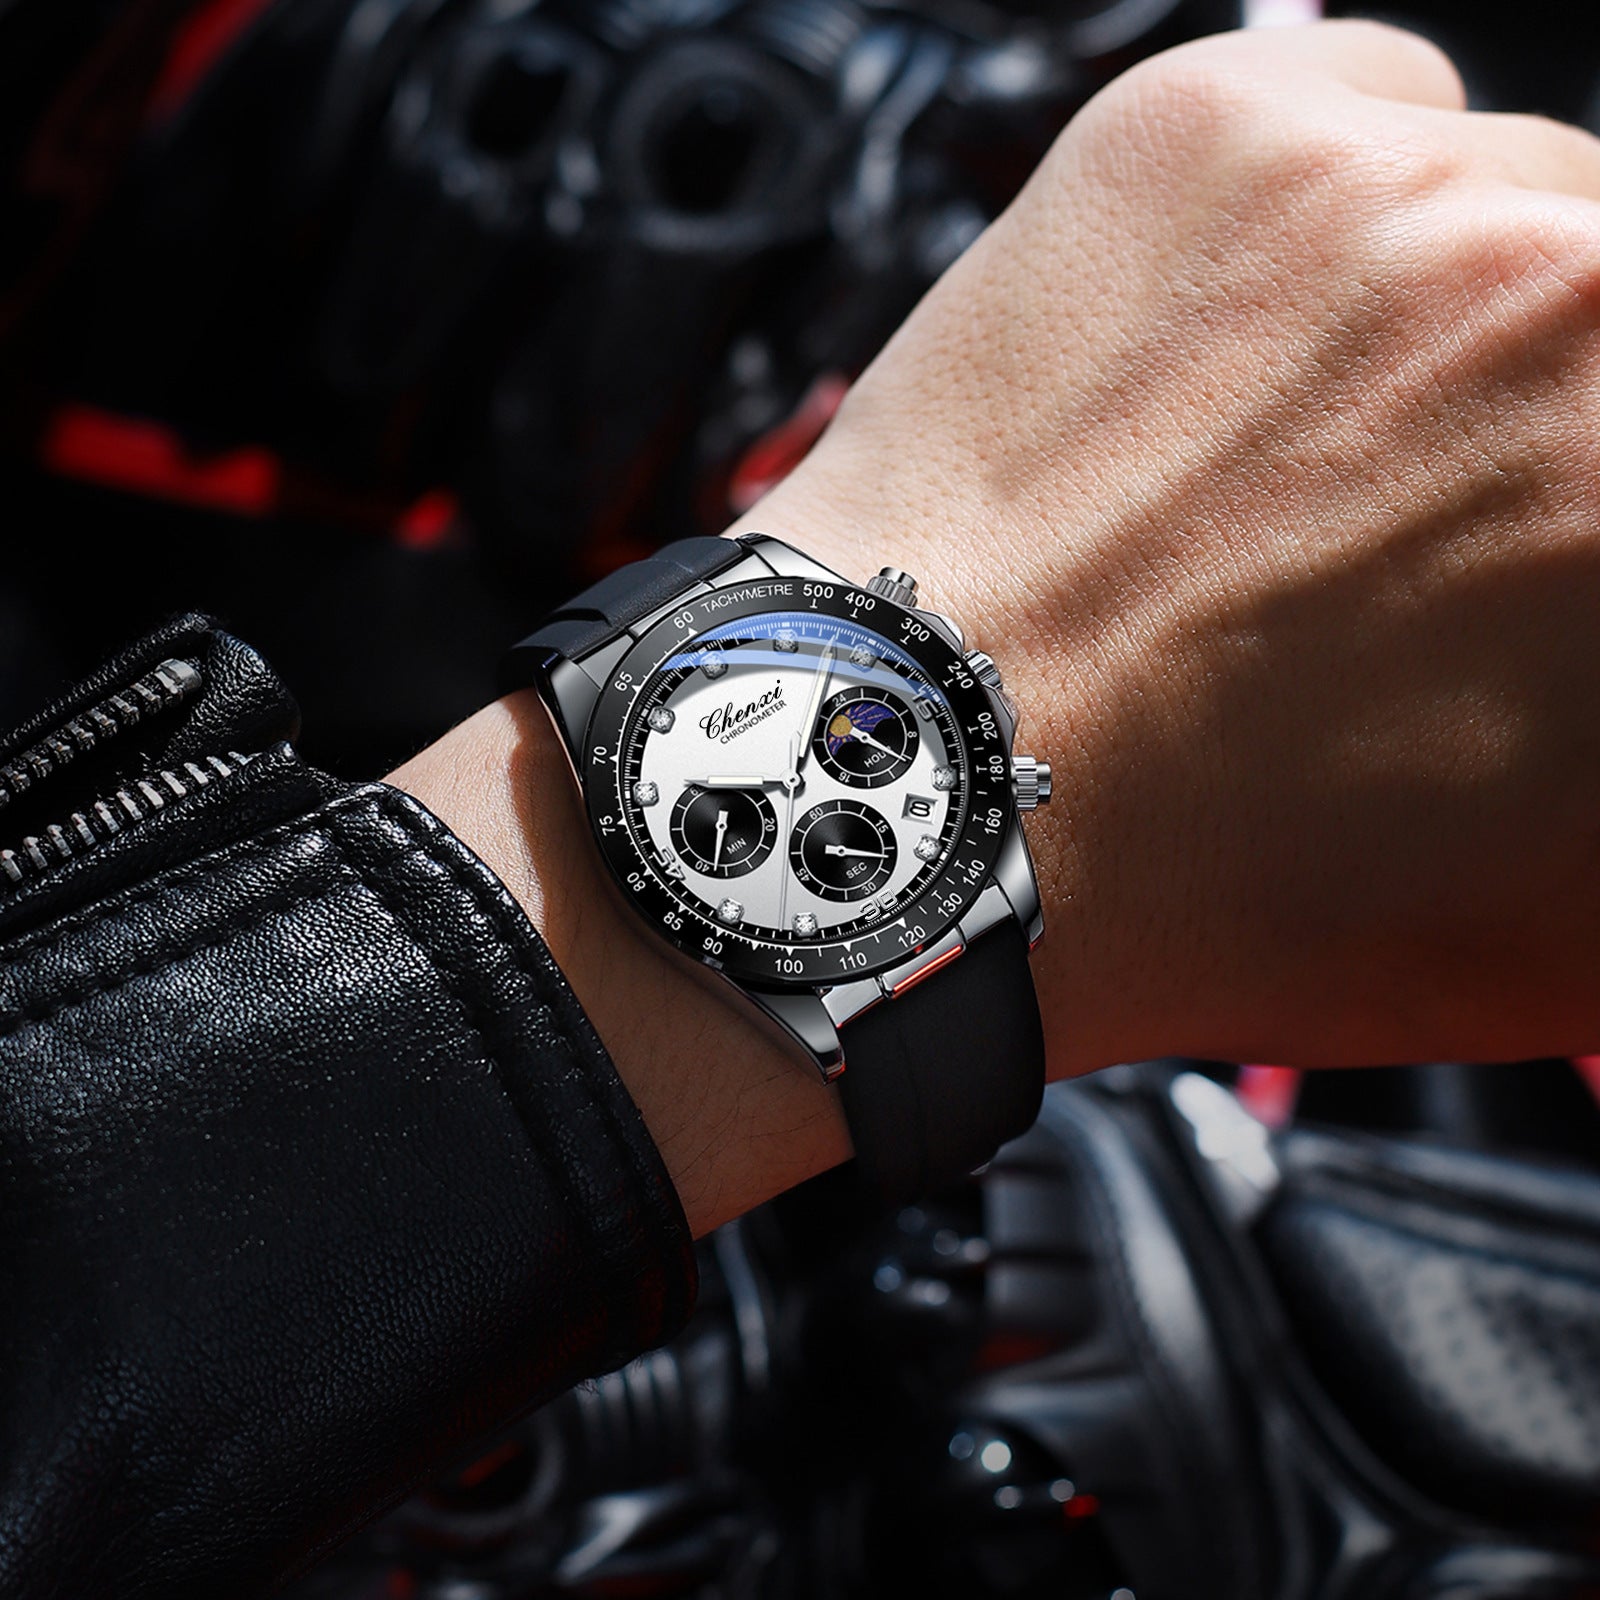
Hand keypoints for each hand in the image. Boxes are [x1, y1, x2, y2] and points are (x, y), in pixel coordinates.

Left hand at [397, 21, 1599, 1235]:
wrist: (921, 793)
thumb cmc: (1202, 881)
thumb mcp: (1547, 917)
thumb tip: (1592, 681)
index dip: (1584, 502)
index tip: (1545, 527)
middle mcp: (1565, 289)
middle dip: (1544, 421)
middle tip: (1412, 528)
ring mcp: (1378, 188)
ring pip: (1497, 198)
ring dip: (1430, 321)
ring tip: (1278, 471)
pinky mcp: (1209, 128)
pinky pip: (1355, 115)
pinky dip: (1314, 225)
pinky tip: (1221, 371)